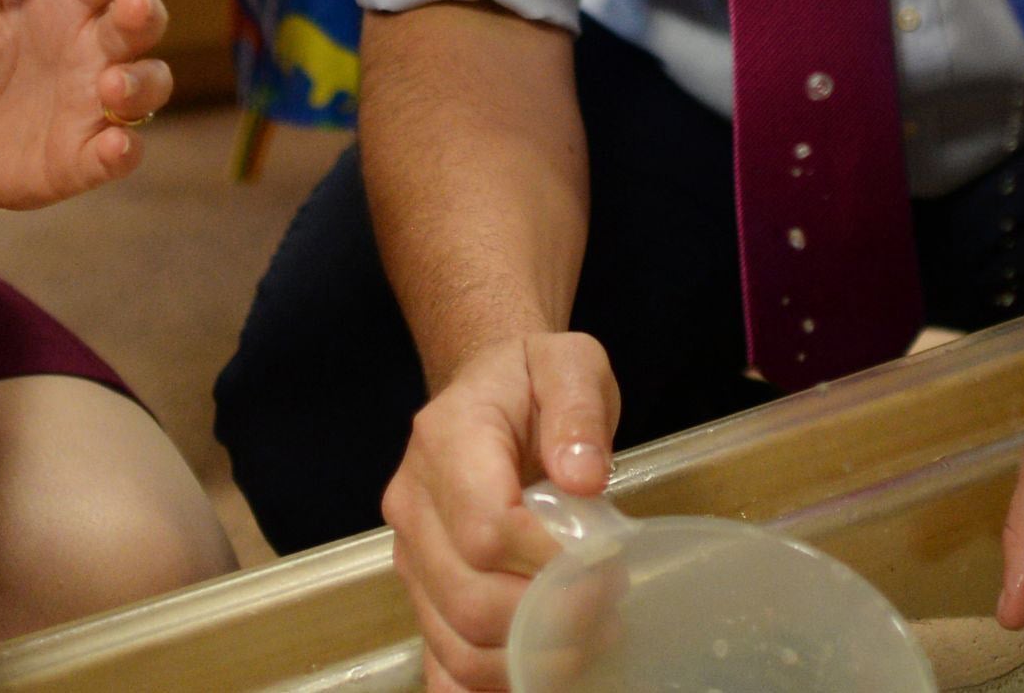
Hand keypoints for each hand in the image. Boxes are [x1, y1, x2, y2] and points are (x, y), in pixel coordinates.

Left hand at [0, 0, 171, 207]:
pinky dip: (125, 151)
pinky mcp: (81, 157)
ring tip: (112, 84)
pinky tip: (114, 147)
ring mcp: (92, 102)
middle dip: (146, 13)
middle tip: (131, 6)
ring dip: (142, 83)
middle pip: (143, 21)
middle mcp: (92, 45)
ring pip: (149, 86)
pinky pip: (120, 154)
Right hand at [381, 332, 617, 692]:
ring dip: (531, 658)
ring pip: (456, 644)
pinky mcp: (422, 594)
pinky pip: (442, 664)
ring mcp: (411, 558)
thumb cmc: (532, 380)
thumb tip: (583, 478)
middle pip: (469, 599)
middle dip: (551, 618)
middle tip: (612, 603)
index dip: (550, 560)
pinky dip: (489, 684)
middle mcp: (413, 506)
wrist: (487, 391)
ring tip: (591, 633)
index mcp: (445, 442)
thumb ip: (578, 409)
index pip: (487, 527)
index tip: (608, 561)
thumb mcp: (569, 363)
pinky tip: (537, 669)